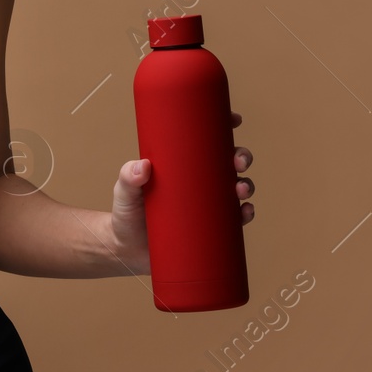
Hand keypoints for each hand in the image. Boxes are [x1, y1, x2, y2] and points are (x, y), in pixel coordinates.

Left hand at [110, 112, 254, 276]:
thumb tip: (143, 166)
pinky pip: (235, 220)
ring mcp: (206, 206)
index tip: (234, 120)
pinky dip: (245, 214)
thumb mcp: (124, 192)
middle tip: (238, 162)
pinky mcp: (210, 229)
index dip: (224, 128)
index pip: (206, 142)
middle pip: (228, 164)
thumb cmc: (126, 214)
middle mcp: (199, 183)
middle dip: (240, 157)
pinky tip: (247, 211)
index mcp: (182, 165)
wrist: (127, 251)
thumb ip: (127, 179)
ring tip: (240, 190)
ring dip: (246, 185)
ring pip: (236, 190)